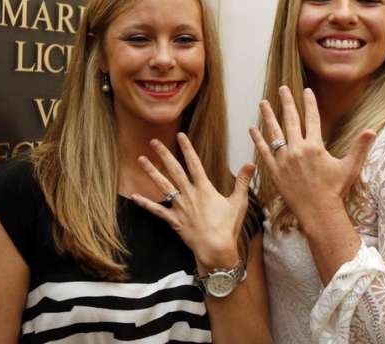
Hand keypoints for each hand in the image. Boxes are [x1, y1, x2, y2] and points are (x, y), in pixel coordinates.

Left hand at [129, 133, 254, 270]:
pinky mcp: (174, 220)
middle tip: (154, 141)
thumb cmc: (228, 226)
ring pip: (162, 186)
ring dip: (151, 172)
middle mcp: (189, 194)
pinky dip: (145, 204)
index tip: (181, 135)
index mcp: (204, 189)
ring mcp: (179, 207)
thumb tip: (251, 163)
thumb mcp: (239, 202)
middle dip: (164, 154)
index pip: (194, 163)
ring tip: (141, 160)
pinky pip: (157, 210)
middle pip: (174, 170)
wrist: (216, 248)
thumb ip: (243, 181)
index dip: (187, 148)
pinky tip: (134, 197)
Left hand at [249, 86, 375, 230]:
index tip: (307, 90)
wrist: (318, 212)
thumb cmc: (335, 190)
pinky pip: (264, 151)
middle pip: (291, 120)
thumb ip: (360, 147)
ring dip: (269, 116)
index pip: (313, 118)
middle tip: (282, 88)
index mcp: (315, 147)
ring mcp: (284, 159)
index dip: (310, 103)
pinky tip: (253, 128)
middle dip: (287, 102)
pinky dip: (258, 139)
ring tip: (263, 103)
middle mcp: (298, 150)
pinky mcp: (274, 170)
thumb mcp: (350, 167)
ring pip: (274, 132)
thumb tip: (373, 130)